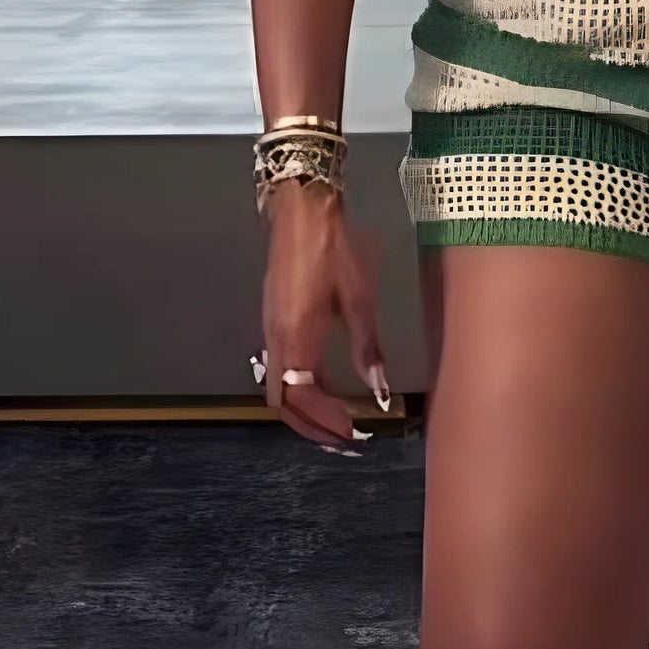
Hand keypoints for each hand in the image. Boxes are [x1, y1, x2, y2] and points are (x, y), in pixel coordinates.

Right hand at [258, 184, 389, 451]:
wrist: (304, 210)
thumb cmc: (335, 249)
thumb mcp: (360, 299)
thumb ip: (367, 349)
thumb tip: (379, 390)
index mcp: (297, 335)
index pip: (303, 396)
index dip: (326, 420)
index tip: (352, 432)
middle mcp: (276, 337)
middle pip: (281, 400)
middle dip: (309, 425)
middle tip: (341, 438)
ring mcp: (269, 328)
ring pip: (275, 386)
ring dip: (301, 408)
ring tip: (333, 419)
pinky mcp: (272, 318)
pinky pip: (276, 366)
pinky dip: (296, 386)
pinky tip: (320, 386)